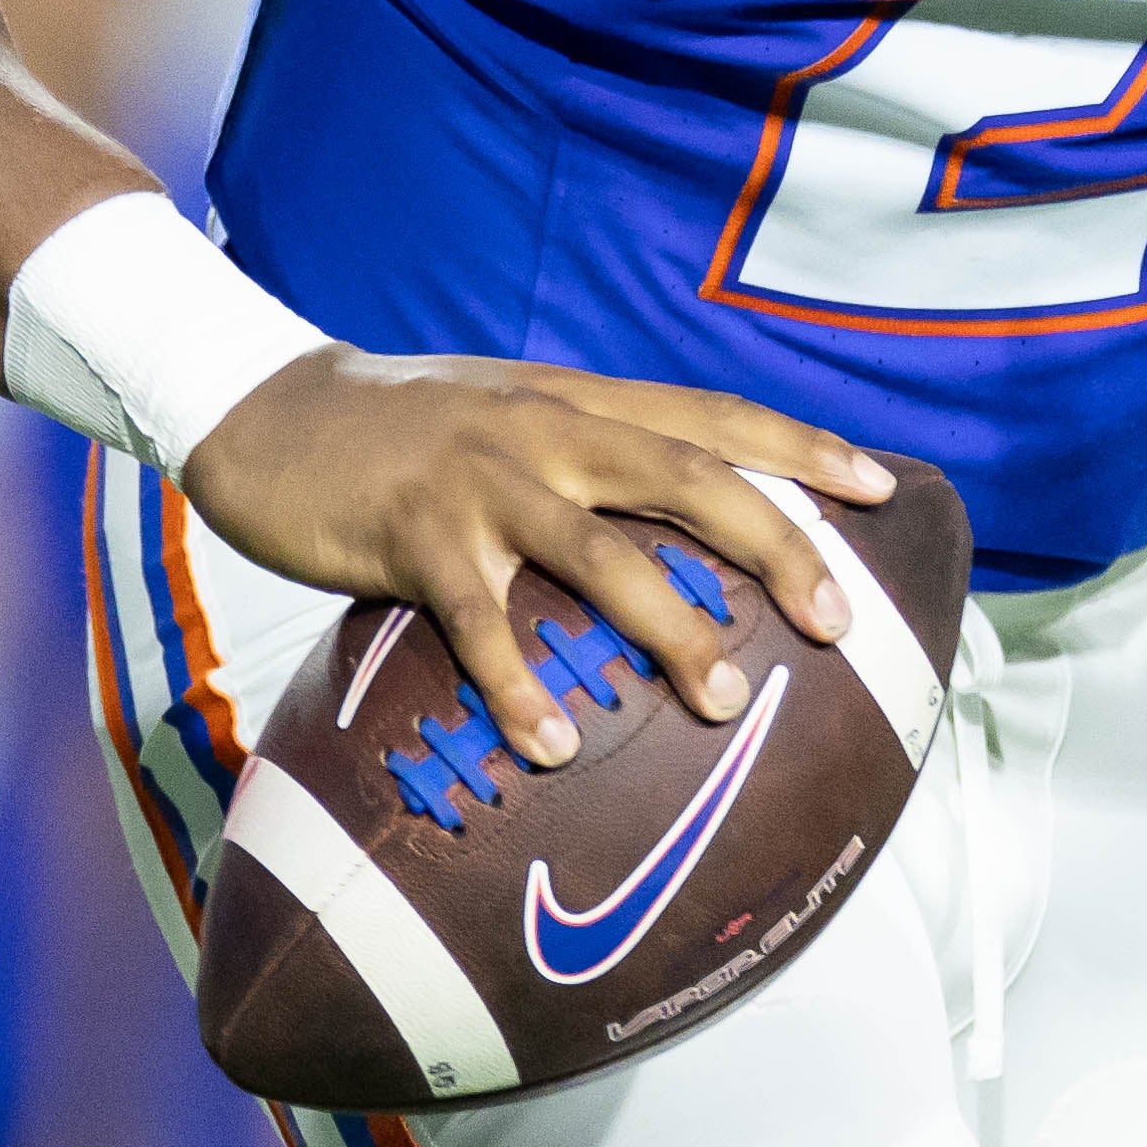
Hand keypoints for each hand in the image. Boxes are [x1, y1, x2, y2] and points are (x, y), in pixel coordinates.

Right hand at [183, 352, 896, 770]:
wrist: (262, 408)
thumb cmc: (397, 433)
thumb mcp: (503, 416)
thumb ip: (581, 455)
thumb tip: (667, 529)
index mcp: (576, 400)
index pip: (713, 415)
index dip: (803, 448)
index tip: (883, 489)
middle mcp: (545, 429)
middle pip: (688, 478)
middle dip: (775, 546)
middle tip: (838, 621)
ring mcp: (481, 479)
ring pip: (601, 553)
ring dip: (669, 629)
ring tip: (720, 703)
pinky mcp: (412, 534)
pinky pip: (480, 621)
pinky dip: (520, 683)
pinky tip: (554, 746)